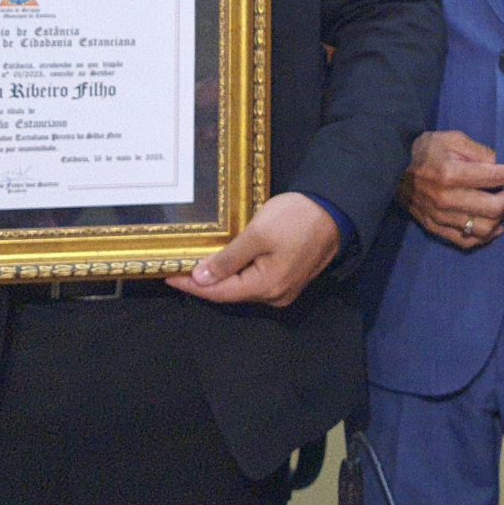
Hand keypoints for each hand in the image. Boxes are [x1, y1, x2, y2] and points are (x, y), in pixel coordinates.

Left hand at [170, 191, 339, 307]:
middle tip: (178, 266)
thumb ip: (228, 259)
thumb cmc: (296, 217)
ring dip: (219, 277)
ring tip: (195, 264)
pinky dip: (237, 272)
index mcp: (266, 287)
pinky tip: (223, 262)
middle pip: (230, 293)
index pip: (219, 292)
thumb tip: (200, 279)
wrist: (336, 208)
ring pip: (243, 287)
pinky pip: (255, 280)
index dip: (191, 285)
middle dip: (203, 282)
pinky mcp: (289, 277)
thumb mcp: (257, 233)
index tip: (167, 275)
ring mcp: (284, 288)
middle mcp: (275, 295)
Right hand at [397, 130, 503, 248]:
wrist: (391, 168)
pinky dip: (485, 237)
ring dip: (499, 220)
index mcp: (451, 174)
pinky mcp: (436, 228)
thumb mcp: (453, 140)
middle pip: (493, 208)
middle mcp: (447, 199)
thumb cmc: (427, 150)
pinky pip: (467, 241)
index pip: (494, 177)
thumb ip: (480, 152)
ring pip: (483, 229)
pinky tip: (492, 227)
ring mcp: (441, 217)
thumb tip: (503, 164)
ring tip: (501, 208)